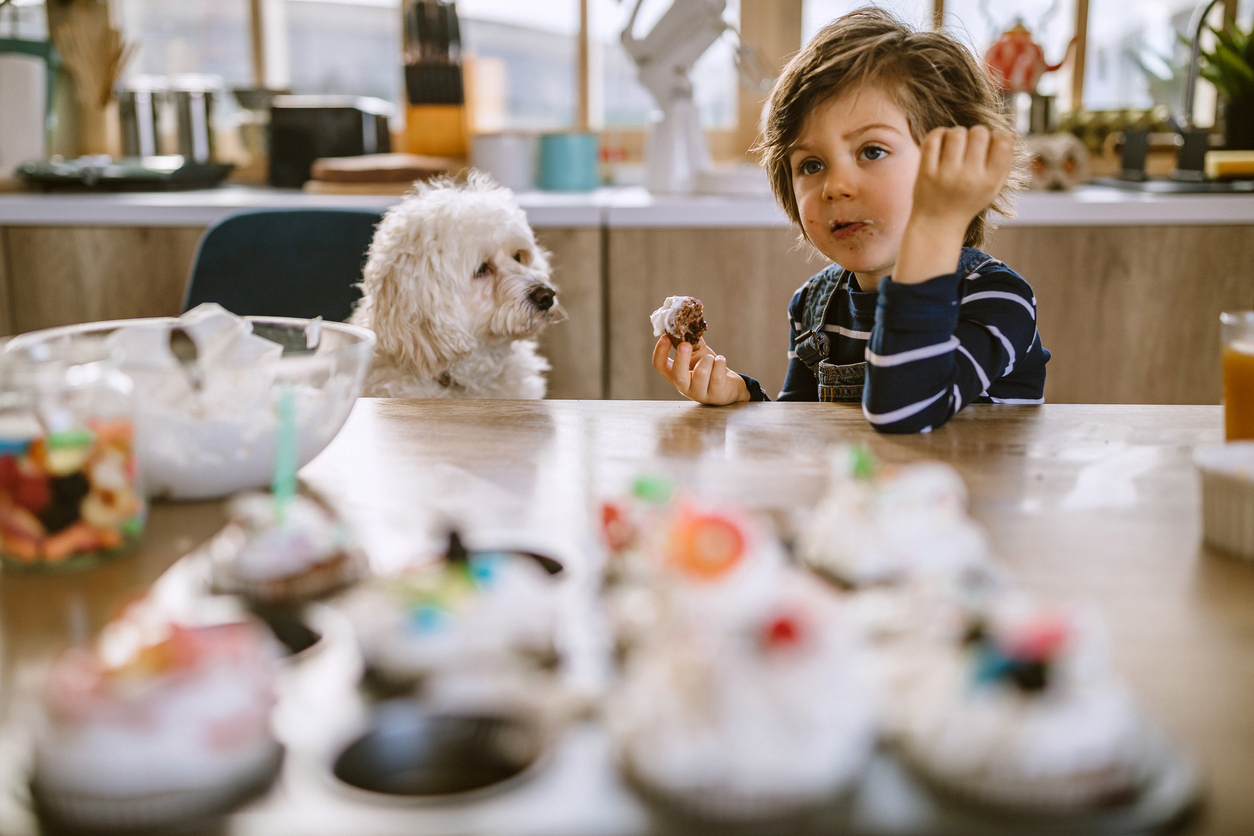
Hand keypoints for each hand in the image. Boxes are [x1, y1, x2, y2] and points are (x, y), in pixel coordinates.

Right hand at [652, 336, 749, 404]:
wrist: (729, 385)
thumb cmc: (710, 368)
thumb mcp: (698, 353)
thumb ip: (690, 340)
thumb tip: (685, 320)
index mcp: (675, 374)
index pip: (660, 365)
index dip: (660, 351)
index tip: (665, 337)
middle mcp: (684, 386)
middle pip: (677, 374)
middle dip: (681, 358)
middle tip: (685, 344)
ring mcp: (699, 393)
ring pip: (701, 372)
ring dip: (709, 359)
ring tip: (712, 359)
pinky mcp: (715, 395)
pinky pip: (717, 374)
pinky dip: (720, 362)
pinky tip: (720, 363)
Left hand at [895, 126, 1013, 285]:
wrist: (937, 224)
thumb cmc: (968, 201)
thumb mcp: (992, 188)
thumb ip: (1004, 163)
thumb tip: (1006, 133)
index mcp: (989, 182)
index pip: (1002, 143)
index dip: (998, 135)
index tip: (991, 141)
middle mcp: (968, 178)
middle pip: (979, 133)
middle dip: (977, 133)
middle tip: (971, 144)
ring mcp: (945, 175)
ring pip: (956, 133)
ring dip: (958, 133)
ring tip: (956, 144)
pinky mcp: (925, 172)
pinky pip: (934, 138)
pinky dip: (939, 133)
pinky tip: (942, 141)